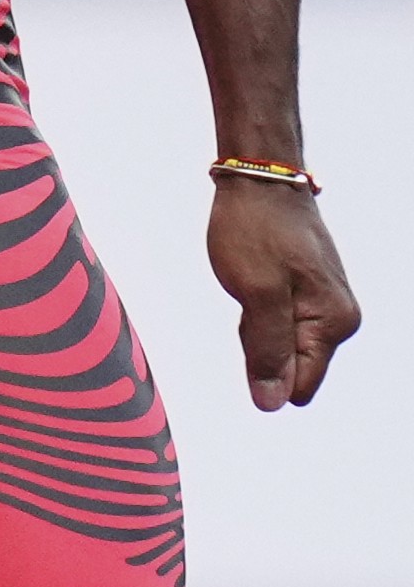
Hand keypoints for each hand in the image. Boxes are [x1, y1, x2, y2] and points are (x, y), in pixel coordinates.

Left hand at [207, 177, 358, 408]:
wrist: (260, 182)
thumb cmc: (256, 231)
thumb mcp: (257, 294)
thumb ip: (268, 351)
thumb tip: (273, 405)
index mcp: (333, 324)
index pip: (298, 384)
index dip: (263, 367)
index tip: (251, 322)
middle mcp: (337, 319)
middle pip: (286, 365)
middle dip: (255, 343)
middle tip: (249, 296)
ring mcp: (322, 305)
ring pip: (276, 343)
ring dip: (252, 325)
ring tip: (251, 282)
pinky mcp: (305, 293)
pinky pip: (273, 322)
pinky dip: (253, 310)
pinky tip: (252, 280)